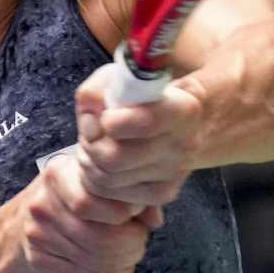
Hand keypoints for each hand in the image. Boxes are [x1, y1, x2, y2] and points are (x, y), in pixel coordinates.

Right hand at [16, 154, 153, 272]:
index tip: (135, 211)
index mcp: (57, 174)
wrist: (32, 210)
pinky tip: (117, 264)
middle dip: (133, 243)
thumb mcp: (99, 180)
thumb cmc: (77, 191)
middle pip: (100, 239)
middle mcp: (41, 204)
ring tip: (131, 250)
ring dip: (126, 260)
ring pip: (97, 262)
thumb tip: (153, 219)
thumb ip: (130, 192)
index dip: (125, 211)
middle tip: (140, 238)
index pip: (94, 202)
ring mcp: (36, 234)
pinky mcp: (38, 259)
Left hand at [74, 63, 203, 210]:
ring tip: (94, 145)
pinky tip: (102, 162)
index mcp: (183, 108)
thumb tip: (89, 116)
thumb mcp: (121, 76)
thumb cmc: (143, 94)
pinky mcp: (164, 193)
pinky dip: (96, 180)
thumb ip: (100, 90)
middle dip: (90, 144)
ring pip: (108, 179)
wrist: (176, 118)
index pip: (146, 123)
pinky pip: (112, 196)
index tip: (104, 116)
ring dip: (89, 161)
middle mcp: (184, 143)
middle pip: (115, 158)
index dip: (112, 122)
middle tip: (90, 132)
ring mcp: (175, 172)